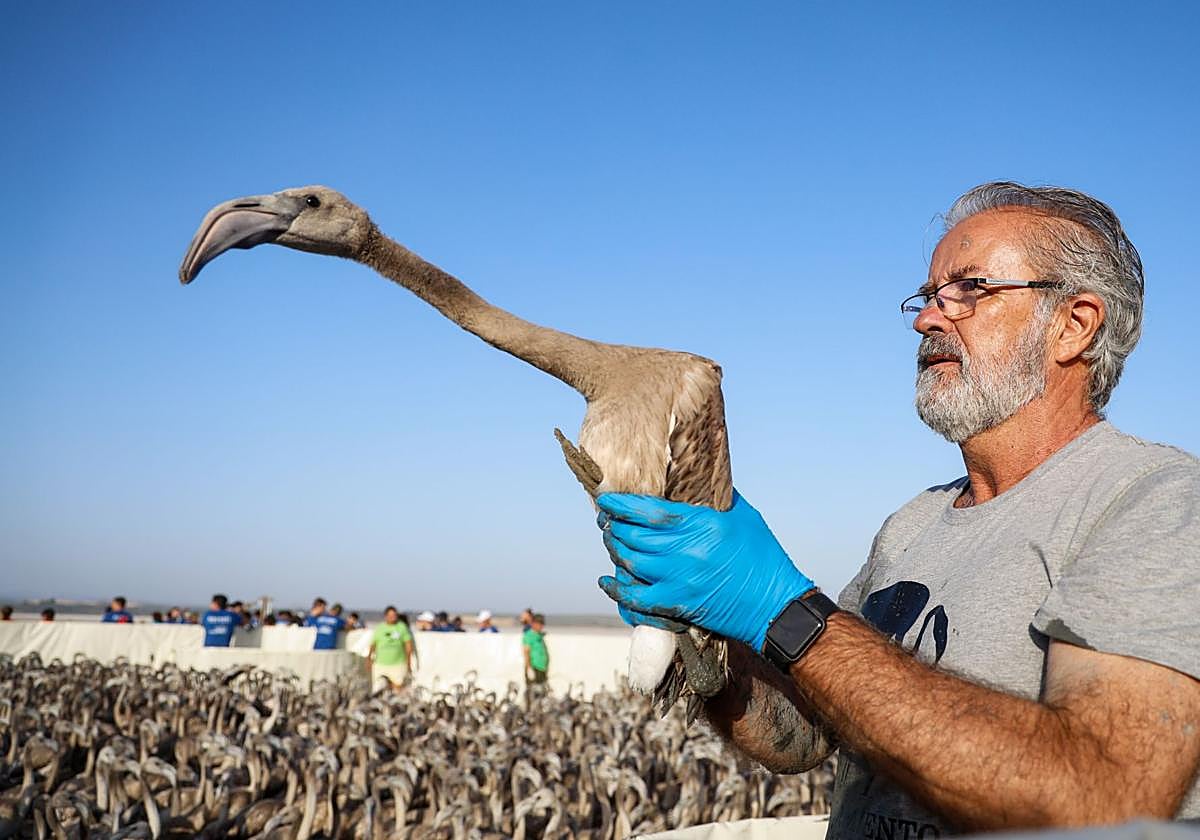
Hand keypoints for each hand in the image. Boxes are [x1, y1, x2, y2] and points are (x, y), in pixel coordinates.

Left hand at [597, 490, 813, 650]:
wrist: (775, 604)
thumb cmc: (763, 556)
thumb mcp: (743, 515)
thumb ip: (716, 495)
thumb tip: (698, 475)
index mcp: (701, 525)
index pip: (649, 511)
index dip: (622, 505)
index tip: (606, 499)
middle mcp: (685, 552)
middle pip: (634, 536)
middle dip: (613, 526)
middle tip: (606, 519)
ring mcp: (679, 581)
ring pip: (631, 563)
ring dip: (615, 550)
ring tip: (610, 540)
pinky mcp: (678, 606)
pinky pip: (637, 599)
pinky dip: (618, 590)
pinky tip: (608, 580)